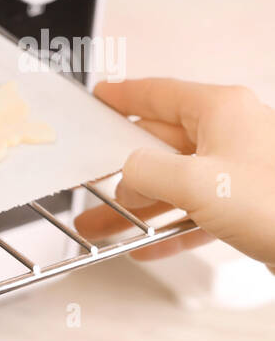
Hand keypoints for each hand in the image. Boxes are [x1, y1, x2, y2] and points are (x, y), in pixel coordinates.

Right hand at [77, 78, 274, 268]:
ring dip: (138, 207)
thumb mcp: (193, 183)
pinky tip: (147, 246)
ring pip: (177, 183)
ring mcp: (242, 170)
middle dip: (121, 169)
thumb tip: (127, 177)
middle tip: (89, 181)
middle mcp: (233, 134)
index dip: (124, 96)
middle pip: (162, 144)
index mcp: (221, 111)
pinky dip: (170, 227)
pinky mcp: (250, 204)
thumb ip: (144, 175)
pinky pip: (199, 211)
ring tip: (103, 224)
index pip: (159, 94)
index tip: (102, 97)